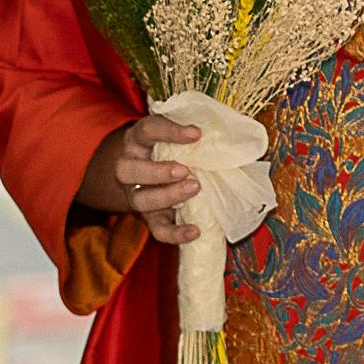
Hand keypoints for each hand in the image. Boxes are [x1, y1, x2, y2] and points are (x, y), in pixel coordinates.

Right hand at [76, 114, 204, 245]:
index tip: (196, 134)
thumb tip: (236, 135)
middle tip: (184, 170)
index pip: (147, 130)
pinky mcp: (151, 217)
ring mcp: (138, 194)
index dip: (168, 131)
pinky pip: (157, 229)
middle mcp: (131, 166)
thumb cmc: (179, 149)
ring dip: (167, 196)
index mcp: (139, 140)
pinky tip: (195, 231)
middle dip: (156, 171)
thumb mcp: (182, 137)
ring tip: (195, 188)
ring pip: (139, 199)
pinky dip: (175, 233)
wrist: (162, 174)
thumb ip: (198, 136)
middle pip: (127, 169)